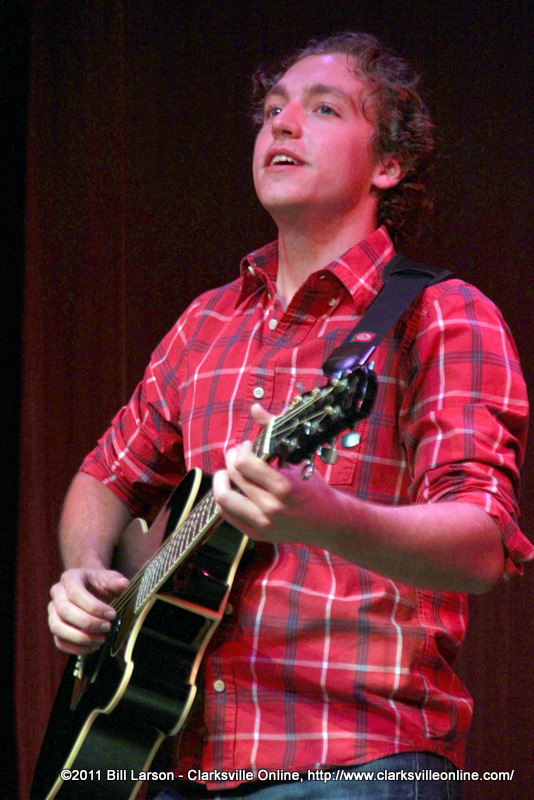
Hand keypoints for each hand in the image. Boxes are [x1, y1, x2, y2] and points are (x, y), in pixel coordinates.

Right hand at [48, 567, 128, 654]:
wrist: (91, 587)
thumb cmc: (100, 583)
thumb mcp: (110, 577)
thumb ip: (115, 581)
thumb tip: (123, 584)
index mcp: (70, 578)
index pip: (75, 593)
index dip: (93, 606)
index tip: (112, 614)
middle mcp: (57, 593)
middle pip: (64, 611)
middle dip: (88, 622)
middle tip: (107, 627)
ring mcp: (52, 611)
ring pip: (57, 628)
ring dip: (80, 638)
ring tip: (101, 640)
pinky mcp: (55, 627)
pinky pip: (59, 641)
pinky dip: (76, 648)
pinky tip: (93, 646)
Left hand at [212, 405, 343, 545]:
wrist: (328, 521)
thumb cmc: (313, 486)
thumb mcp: (298, 458)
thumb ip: (274, 431)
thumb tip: (255, 408)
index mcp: (283, 486)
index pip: (243, 463)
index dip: (241, 450)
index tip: (248, 446)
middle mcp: (271, 507)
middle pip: (233, 476)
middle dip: (231, 459)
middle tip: (237, 455)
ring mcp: (263, 523)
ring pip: (223, 498)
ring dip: (221, 480)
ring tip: (228, 473)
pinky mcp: (257, 535)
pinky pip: (227, 515)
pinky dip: (224, 499)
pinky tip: (232, 489)